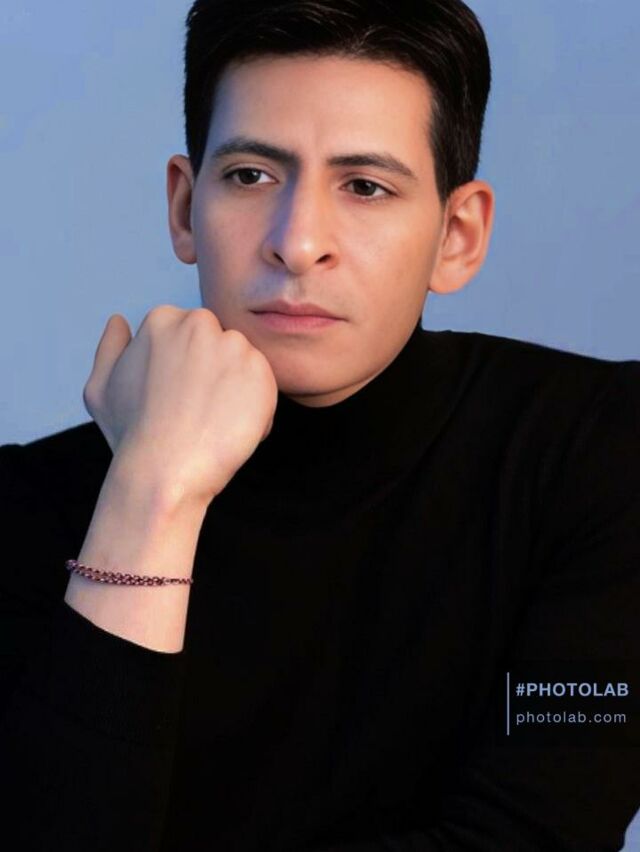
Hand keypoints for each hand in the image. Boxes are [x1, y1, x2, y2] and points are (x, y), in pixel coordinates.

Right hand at [82, 306, 277, 506]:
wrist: (165, 470)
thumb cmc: (132, 434)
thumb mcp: (101, 387)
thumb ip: (111, 348)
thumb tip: (119, 321)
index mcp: (162, 319)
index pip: (188, 336)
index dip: (184, 371)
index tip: (175, 396)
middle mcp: (199, 323)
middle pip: (217, 345)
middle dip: (211, 374)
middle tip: (194, 410)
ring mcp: (233, 346)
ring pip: (242, 366)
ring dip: (233, 391)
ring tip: (210, 423)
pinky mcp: (261, 372)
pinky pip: (263, 388)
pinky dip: (254, 411)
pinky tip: (228, 430)